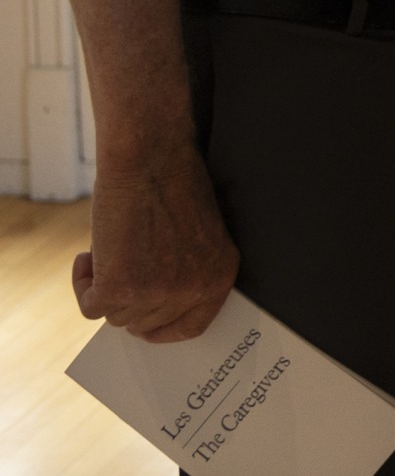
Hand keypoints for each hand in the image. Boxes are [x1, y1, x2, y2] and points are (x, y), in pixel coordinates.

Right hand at [75, 148, 236, 340]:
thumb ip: (183, 271)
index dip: (163, 329)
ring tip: (108, 250)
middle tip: (119, 268)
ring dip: (105, 288)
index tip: (144, 325)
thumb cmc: (173, 185)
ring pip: (117, 316)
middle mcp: (192, 289)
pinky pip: (90, 307)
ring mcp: (156, 292)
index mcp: (219, 276)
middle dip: (129, 300)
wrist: (150, 158)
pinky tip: (88, 255)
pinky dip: (82, 284)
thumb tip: (152, 306)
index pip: (192, 326)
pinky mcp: (119, 288)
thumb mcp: (196, 235)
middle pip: (146, 322)